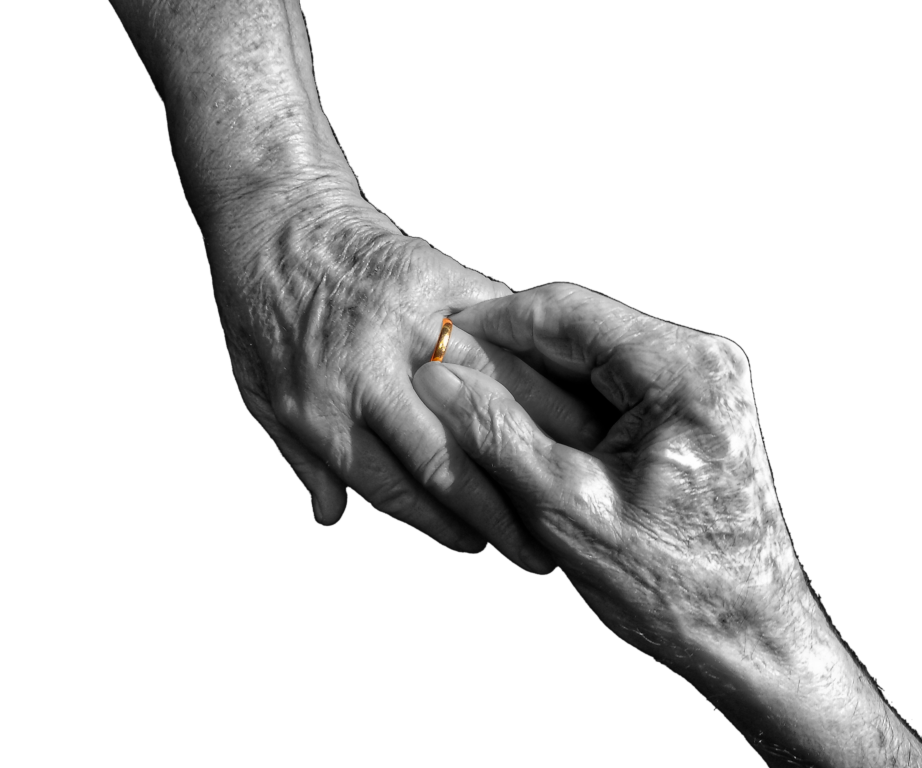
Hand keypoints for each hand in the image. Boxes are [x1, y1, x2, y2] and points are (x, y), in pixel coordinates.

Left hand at [207, 183, 599, 572]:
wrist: (275, 214)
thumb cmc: (258, 307)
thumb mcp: (255, 391)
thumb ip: (300, 456)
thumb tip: (331, 515)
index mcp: (317, 406)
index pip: (396, 487)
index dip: (445, 525)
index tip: (481, 543)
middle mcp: (365, 368)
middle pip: (448, 457)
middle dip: (498, 508)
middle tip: (535, 537)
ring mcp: (406, 319)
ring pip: (487, 395)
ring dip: (531, 440)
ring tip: (565, 472)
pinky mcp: (438, 275)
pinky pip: (498, 328)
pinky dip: (531, 360)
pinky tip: (559, 394)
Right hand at [412, 284, 921, 765]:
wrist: (747, 633)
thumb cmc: (674, 586)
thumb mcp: (568, 511)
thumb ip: (497, 435)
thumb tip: (438, 378)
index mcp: (683, 370)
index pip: (565, 310)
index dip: (488, 324)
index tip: (434, 348)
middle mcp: (703, 359)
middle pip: (579, 328)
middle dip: (509, 356)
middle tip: (446, 388)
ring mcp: (702, 380)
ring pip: (591, 355)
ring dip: (534, 382)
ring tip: (478, 414)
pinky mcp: (694, 406)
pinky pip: (612, 384)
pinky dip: (565, 404)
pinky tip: (528, 435)